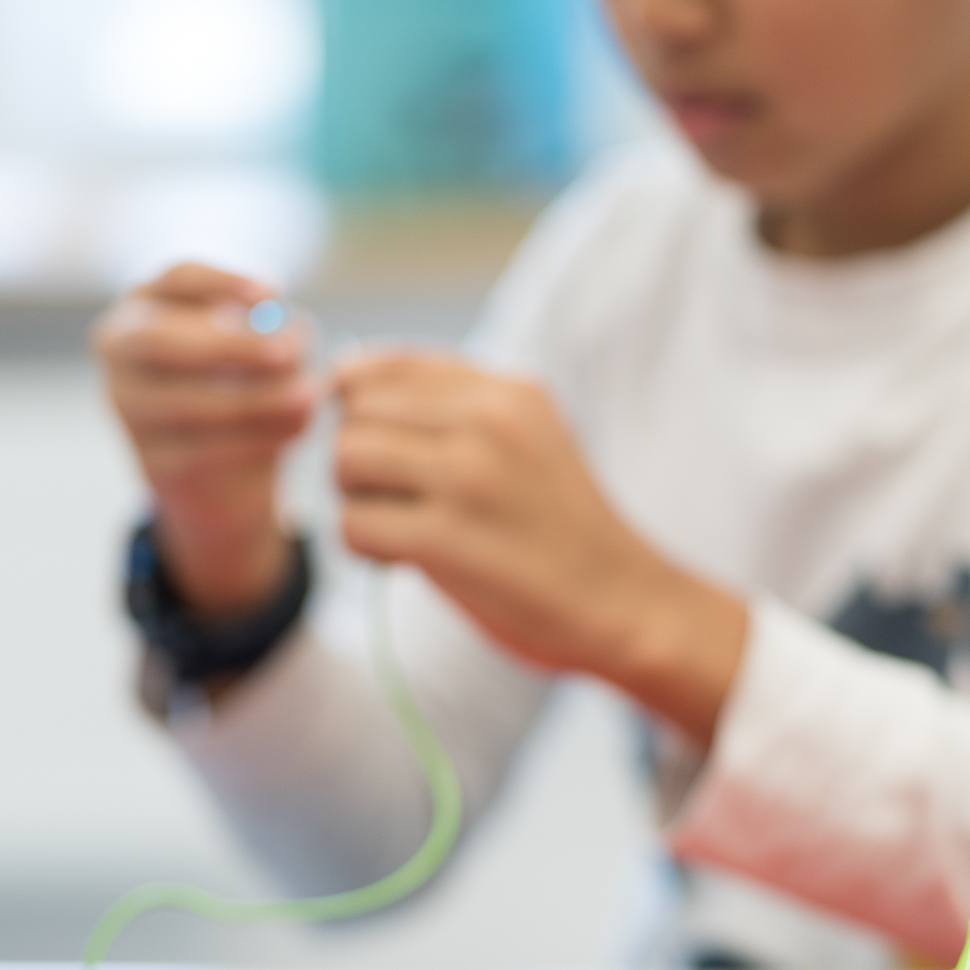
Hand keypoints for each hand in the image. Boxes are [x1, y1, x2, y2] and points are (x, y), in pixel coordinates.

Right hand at [94, 264, 313, 616]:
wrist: (226, 472)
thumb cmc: (245, 383)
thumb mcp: (266, 350)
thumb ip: (278, 333)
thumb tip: (291, 334)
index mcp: (147, 304)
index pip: (177, 278)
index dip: (224, 283)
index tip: (273, 294)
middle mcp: (122, 350)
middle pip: (161, 338)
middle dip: (227, 345)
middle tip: (287, 353)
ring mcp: (129, 408)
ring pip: (183, 401)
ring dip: (253, 399)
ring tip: (306, 397)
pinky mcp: (152, 462)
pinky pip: (201, 450)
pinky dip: (254, 439)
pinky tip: (295, 430)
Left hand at [332, 351, 748, 745]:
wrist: (626, 604)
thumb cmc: (564, 530)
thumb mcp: (531, 438)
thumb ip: (457, 408)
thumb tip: (343, 378)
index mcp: (508, 391)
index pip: (386, 365)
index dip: (360, 408)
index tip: (380, 450)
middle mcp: (488, 420)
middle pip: (357, 410)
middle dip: (356, 456)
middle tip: (387, 498)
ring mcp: (468, 477)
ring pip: (346, 458)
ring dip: (353, 499)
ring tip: (391, 526)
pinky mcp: (447, 538)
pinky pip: (354, 523)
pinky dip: (363, 546)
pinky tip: (399, 560)